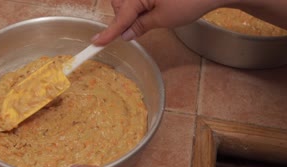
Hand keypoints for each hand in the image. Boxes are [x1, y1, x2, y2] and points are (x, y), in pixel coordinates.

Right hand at [92, 0, 229, 44]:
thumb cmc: (190, 0)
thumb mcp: (164, 19)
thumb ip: (140, 26)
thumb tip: (125, 35)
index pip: (120, 17)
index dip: (109, 32)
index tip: (95, 43)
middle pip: (119, 5)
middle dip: (125, 17)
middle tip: (143, 24)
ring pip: (126, 1)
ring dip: (133, 11)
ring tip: (155, 13)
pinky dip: (139, 5)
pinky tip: (155, 7)